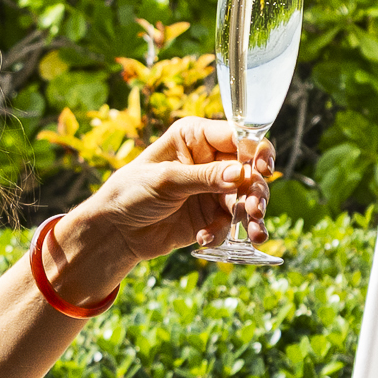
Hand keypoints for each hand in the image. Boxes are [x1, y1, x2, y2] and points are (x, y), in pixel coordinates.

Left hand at [47, 118, 271, 298]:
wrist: (115, 231)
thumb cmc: (131, 192)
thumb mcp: (166, 180)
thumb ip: (205, 177)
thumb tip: (242, 174)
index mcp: (197, 138)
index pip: (238, 138)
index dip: (256, 152)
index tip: (262, 170)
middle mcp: (210, 161)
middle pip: (250, 171)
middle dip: (255, 192)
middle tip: (254, 210)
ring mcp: (213, 189)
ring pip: (247, 198)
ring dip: (251, 216)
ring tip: (253, 233)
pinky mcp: (212, 215)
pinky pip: (231, 223)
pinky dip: (223, 233)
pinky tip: (204, 239)